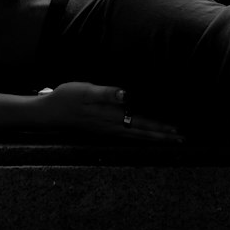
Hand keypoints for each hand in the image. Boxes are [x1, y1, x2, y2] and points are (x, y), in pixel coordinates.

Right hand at [36, 83, 181, 143]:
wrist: (49, 112)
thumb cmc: (67, 97)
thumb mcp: (85, 91)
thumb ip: (106, 93)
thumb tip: (126, 95)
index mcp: (111, 117)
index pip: (141, 123)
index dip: (159, 127)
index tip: (176, 130)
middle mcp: (111, 127)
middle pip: (141, 133)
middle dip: (161, 136)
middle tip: (181, 139)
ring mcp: (106, 130)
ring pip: (135, 135)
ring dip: (152, 137)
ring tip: (168, 139)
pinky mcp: (101, 129)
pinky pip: (126, 135)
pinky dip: (139, 136)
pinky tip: (141, 135)